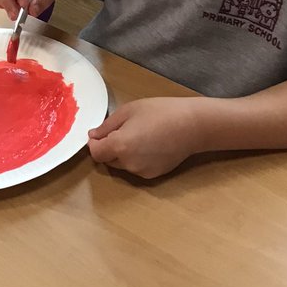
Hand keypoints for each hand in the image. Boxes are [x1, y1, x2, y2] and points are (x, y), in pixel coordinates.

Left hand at [88, 97, 212, 178]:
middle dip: (109, 148)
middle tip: (123, 131)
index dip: (94, 144)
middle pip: (107, 160)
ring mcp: (141, 172)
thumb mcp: (129, 110)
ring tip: (139, 136)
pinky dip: (136, 159)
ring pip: (122, 165)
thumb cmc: (161, 112)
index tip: (100, 134)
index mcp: (120, 146)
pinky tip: (150, 145)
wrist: (193, 126)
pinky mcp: (153, 175)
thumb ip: (107, 126)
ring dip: (122, 154)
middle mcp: (128, 163)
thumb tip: (93, 136)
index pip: (95, 153)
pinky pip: (136, 168)